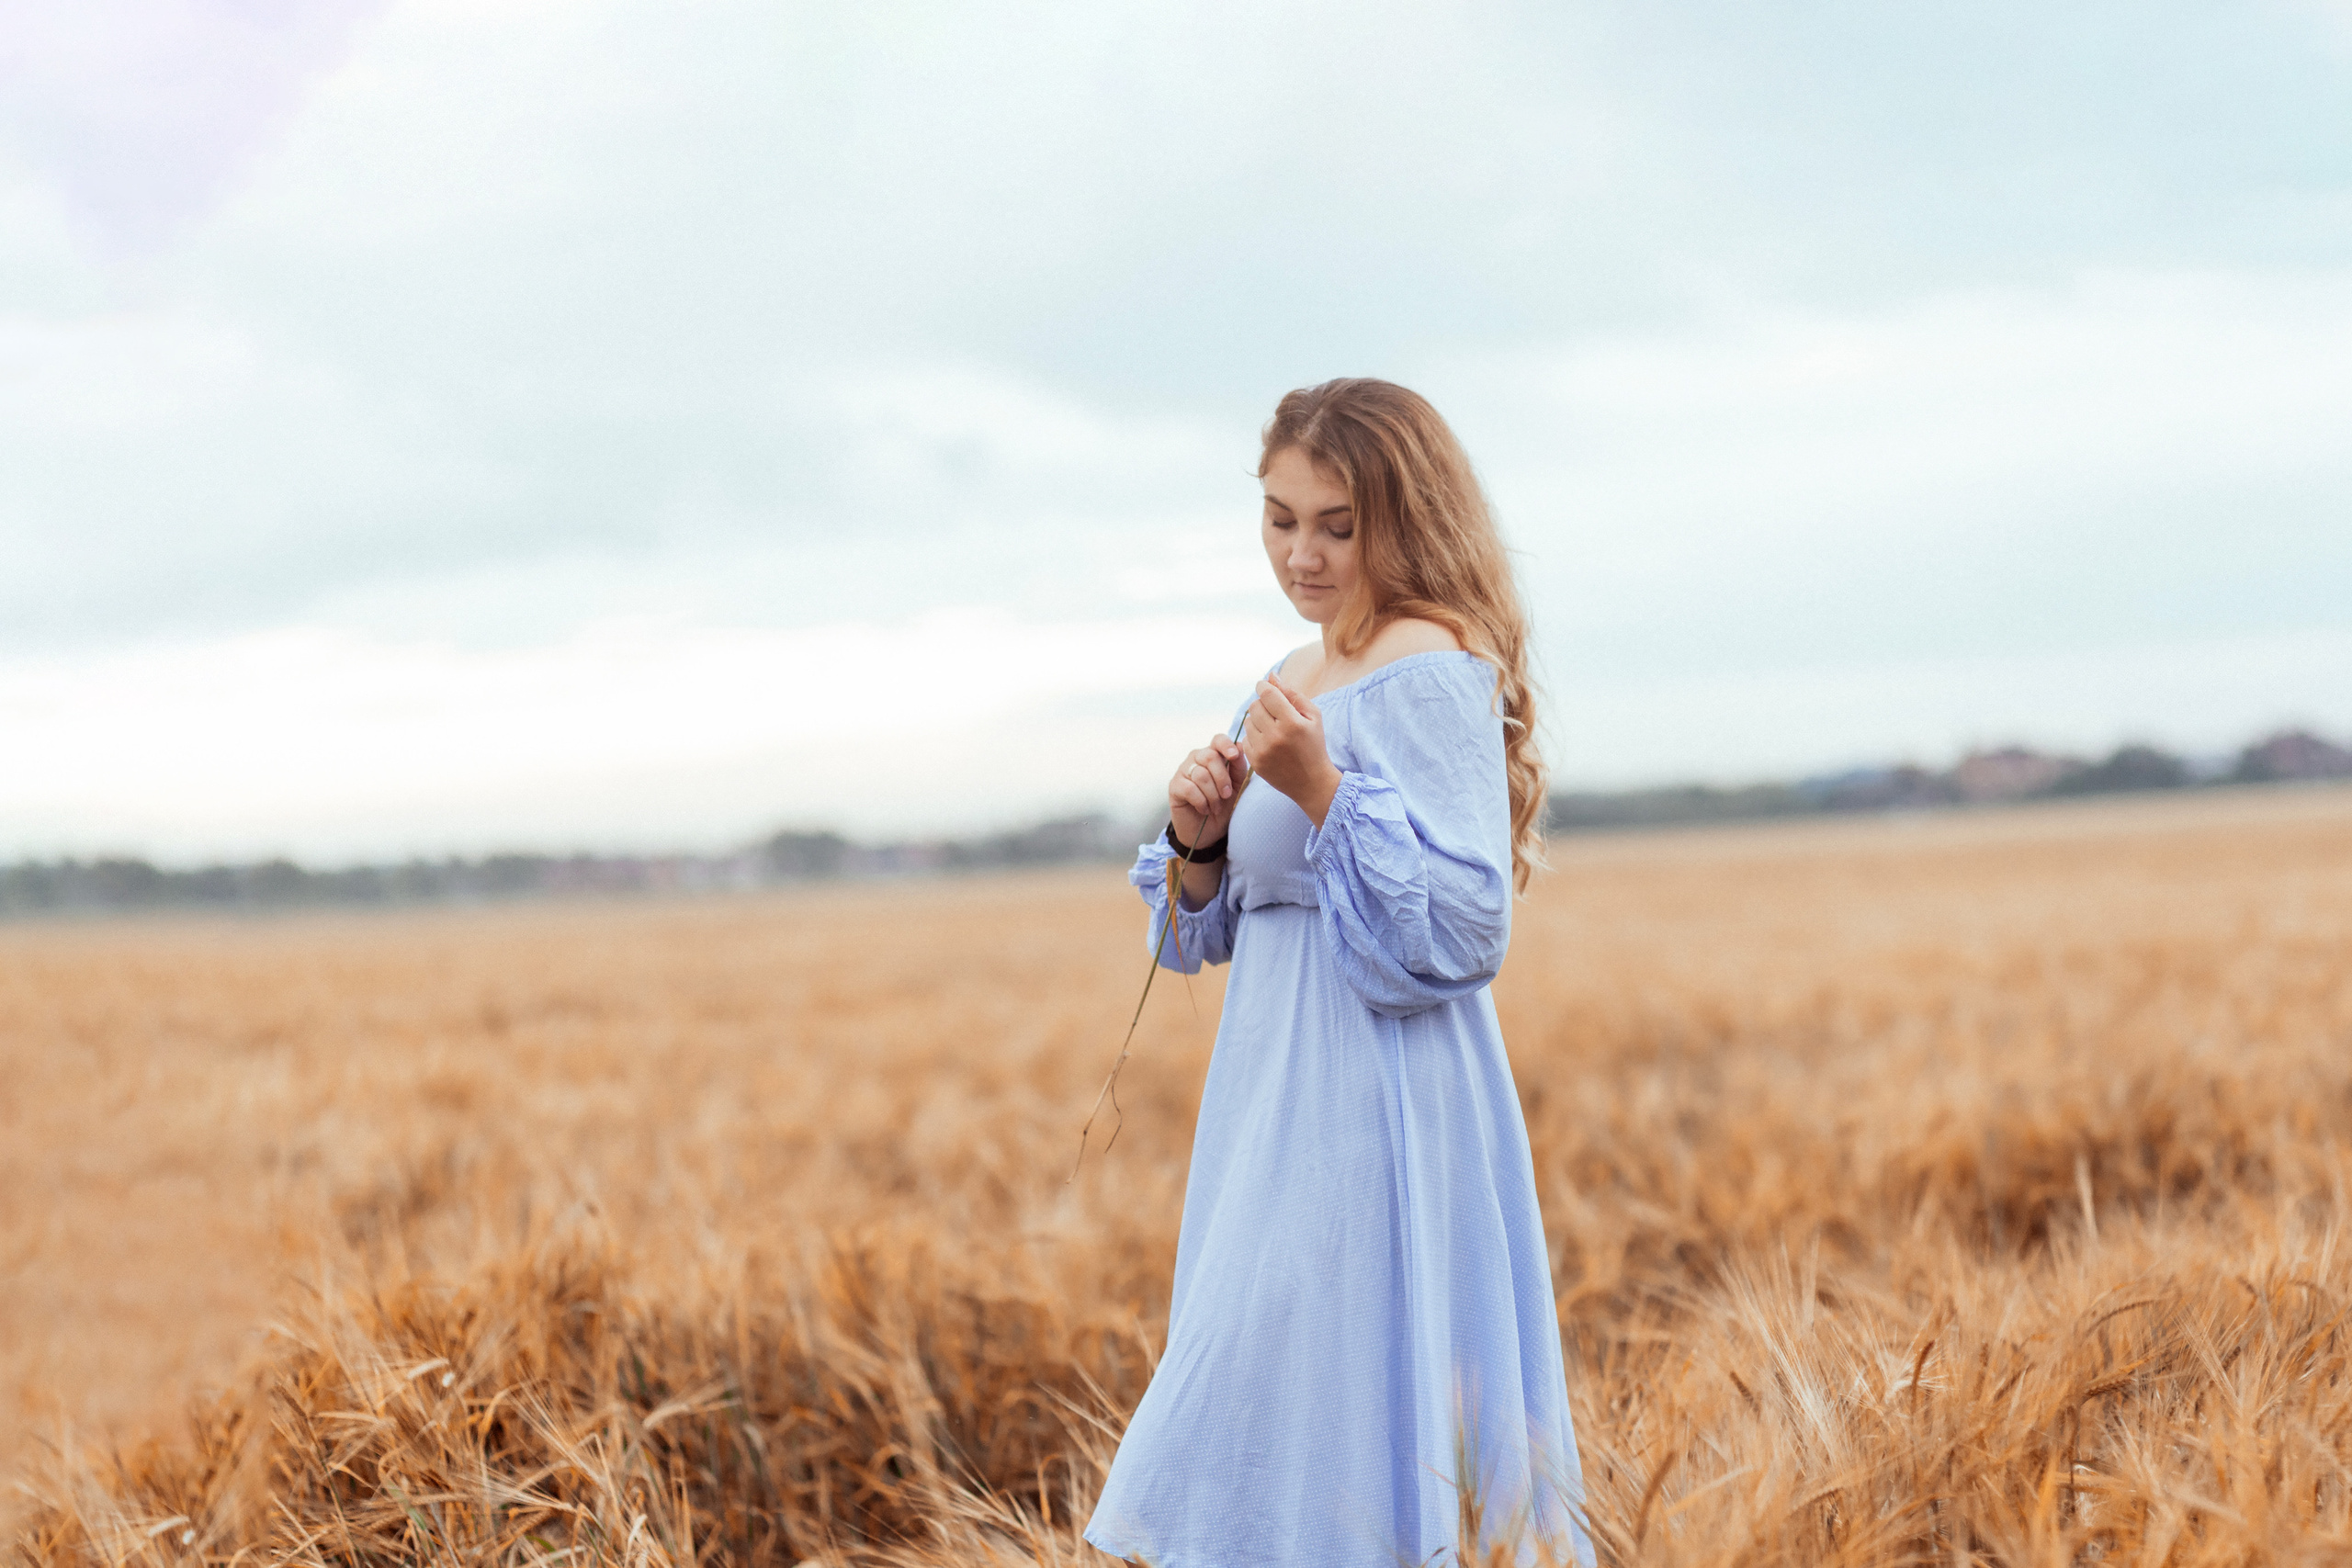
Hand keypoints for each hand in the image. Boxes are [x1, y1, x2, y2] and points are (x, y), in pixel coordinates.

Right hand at [1168, 732, 1248, 845]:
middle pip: (1210, 756)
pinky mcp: (1174, 786)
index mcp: (1212, 757)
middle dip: (1222, 778)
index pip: (1217, 740)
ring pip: (1201, 774)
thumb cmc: (1221, 808)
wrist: (1208, 833)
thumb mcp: (1236, 788)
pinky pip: (1190, 788)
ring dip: (1213, 795)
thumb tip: (1239, 746)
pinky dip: (1201, 801)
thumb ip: (1238, 768)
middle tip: (1227, 795)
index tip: (1234, 756)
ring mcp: (1183, 772)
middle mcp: (1196, 760)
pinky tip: (1204, 809)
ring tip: (1215, 807)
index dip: (1226, 745)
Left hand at [1244, 675, 1343, 825]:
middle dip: (1263, 704)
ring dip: (1257, 721)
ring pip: (1248, 721)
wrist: (1312, 782)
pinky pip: (1245, 739)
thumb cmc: (1314, 744)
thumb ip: (1292, 694)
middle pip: (1255, 706)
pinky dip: (1255, 737)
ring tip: (1272, 728)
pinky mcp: (1255, 762)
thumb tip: (1271, 676)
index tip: (1265, 686)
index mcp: (1292, 722)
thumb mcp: (1313, 716)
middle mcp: (1275, 736)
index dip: (1263, 686)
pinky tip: (1269, 743)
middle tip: (1274, 712)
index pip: (1267, 694)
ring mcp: (1263, 750)